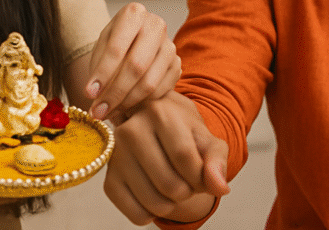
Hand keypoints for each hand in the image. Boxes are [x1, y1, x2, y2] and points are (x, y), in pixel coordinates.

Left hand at [86, 2, 181, 122]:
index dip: (102, 73)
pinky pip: (160, 91)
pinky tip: (125, 107)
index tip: (89, 93)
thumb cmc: (115, 44)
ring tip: (108, 112)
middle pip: (136, 65)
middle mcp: (155, 25)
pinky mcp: (177, 65)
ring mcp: (170, 45)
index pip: (117, 47)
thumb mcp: (101, 48)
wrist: (135, 43)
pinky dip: (141, 103)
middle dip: (114, 93)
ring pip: (149, 81)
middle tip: (98, 111)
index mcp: (133, 13)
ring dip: (126, 103)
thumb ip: (99, 68)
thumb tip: (96, 95)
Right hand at [104, 91, 229, 224]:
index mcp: (158, 113)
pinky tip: (156, 194)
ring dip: (172, 204)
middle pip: (170, 184)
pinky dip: (153, 214)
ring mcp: (116, 156)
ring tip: (173, 185)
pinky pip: (137, 215)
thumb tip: (220, 187)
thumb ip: (217, 160)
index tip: (203, 175)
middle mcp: (131, 130)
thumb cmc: (183, 133)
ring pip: (154, 203)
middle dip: (188, 191)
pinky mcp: (109, 180)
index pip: (184, 158)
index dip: (200, 176)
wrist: (155, 129)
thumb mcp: (206, 138)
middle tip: (187, 180)